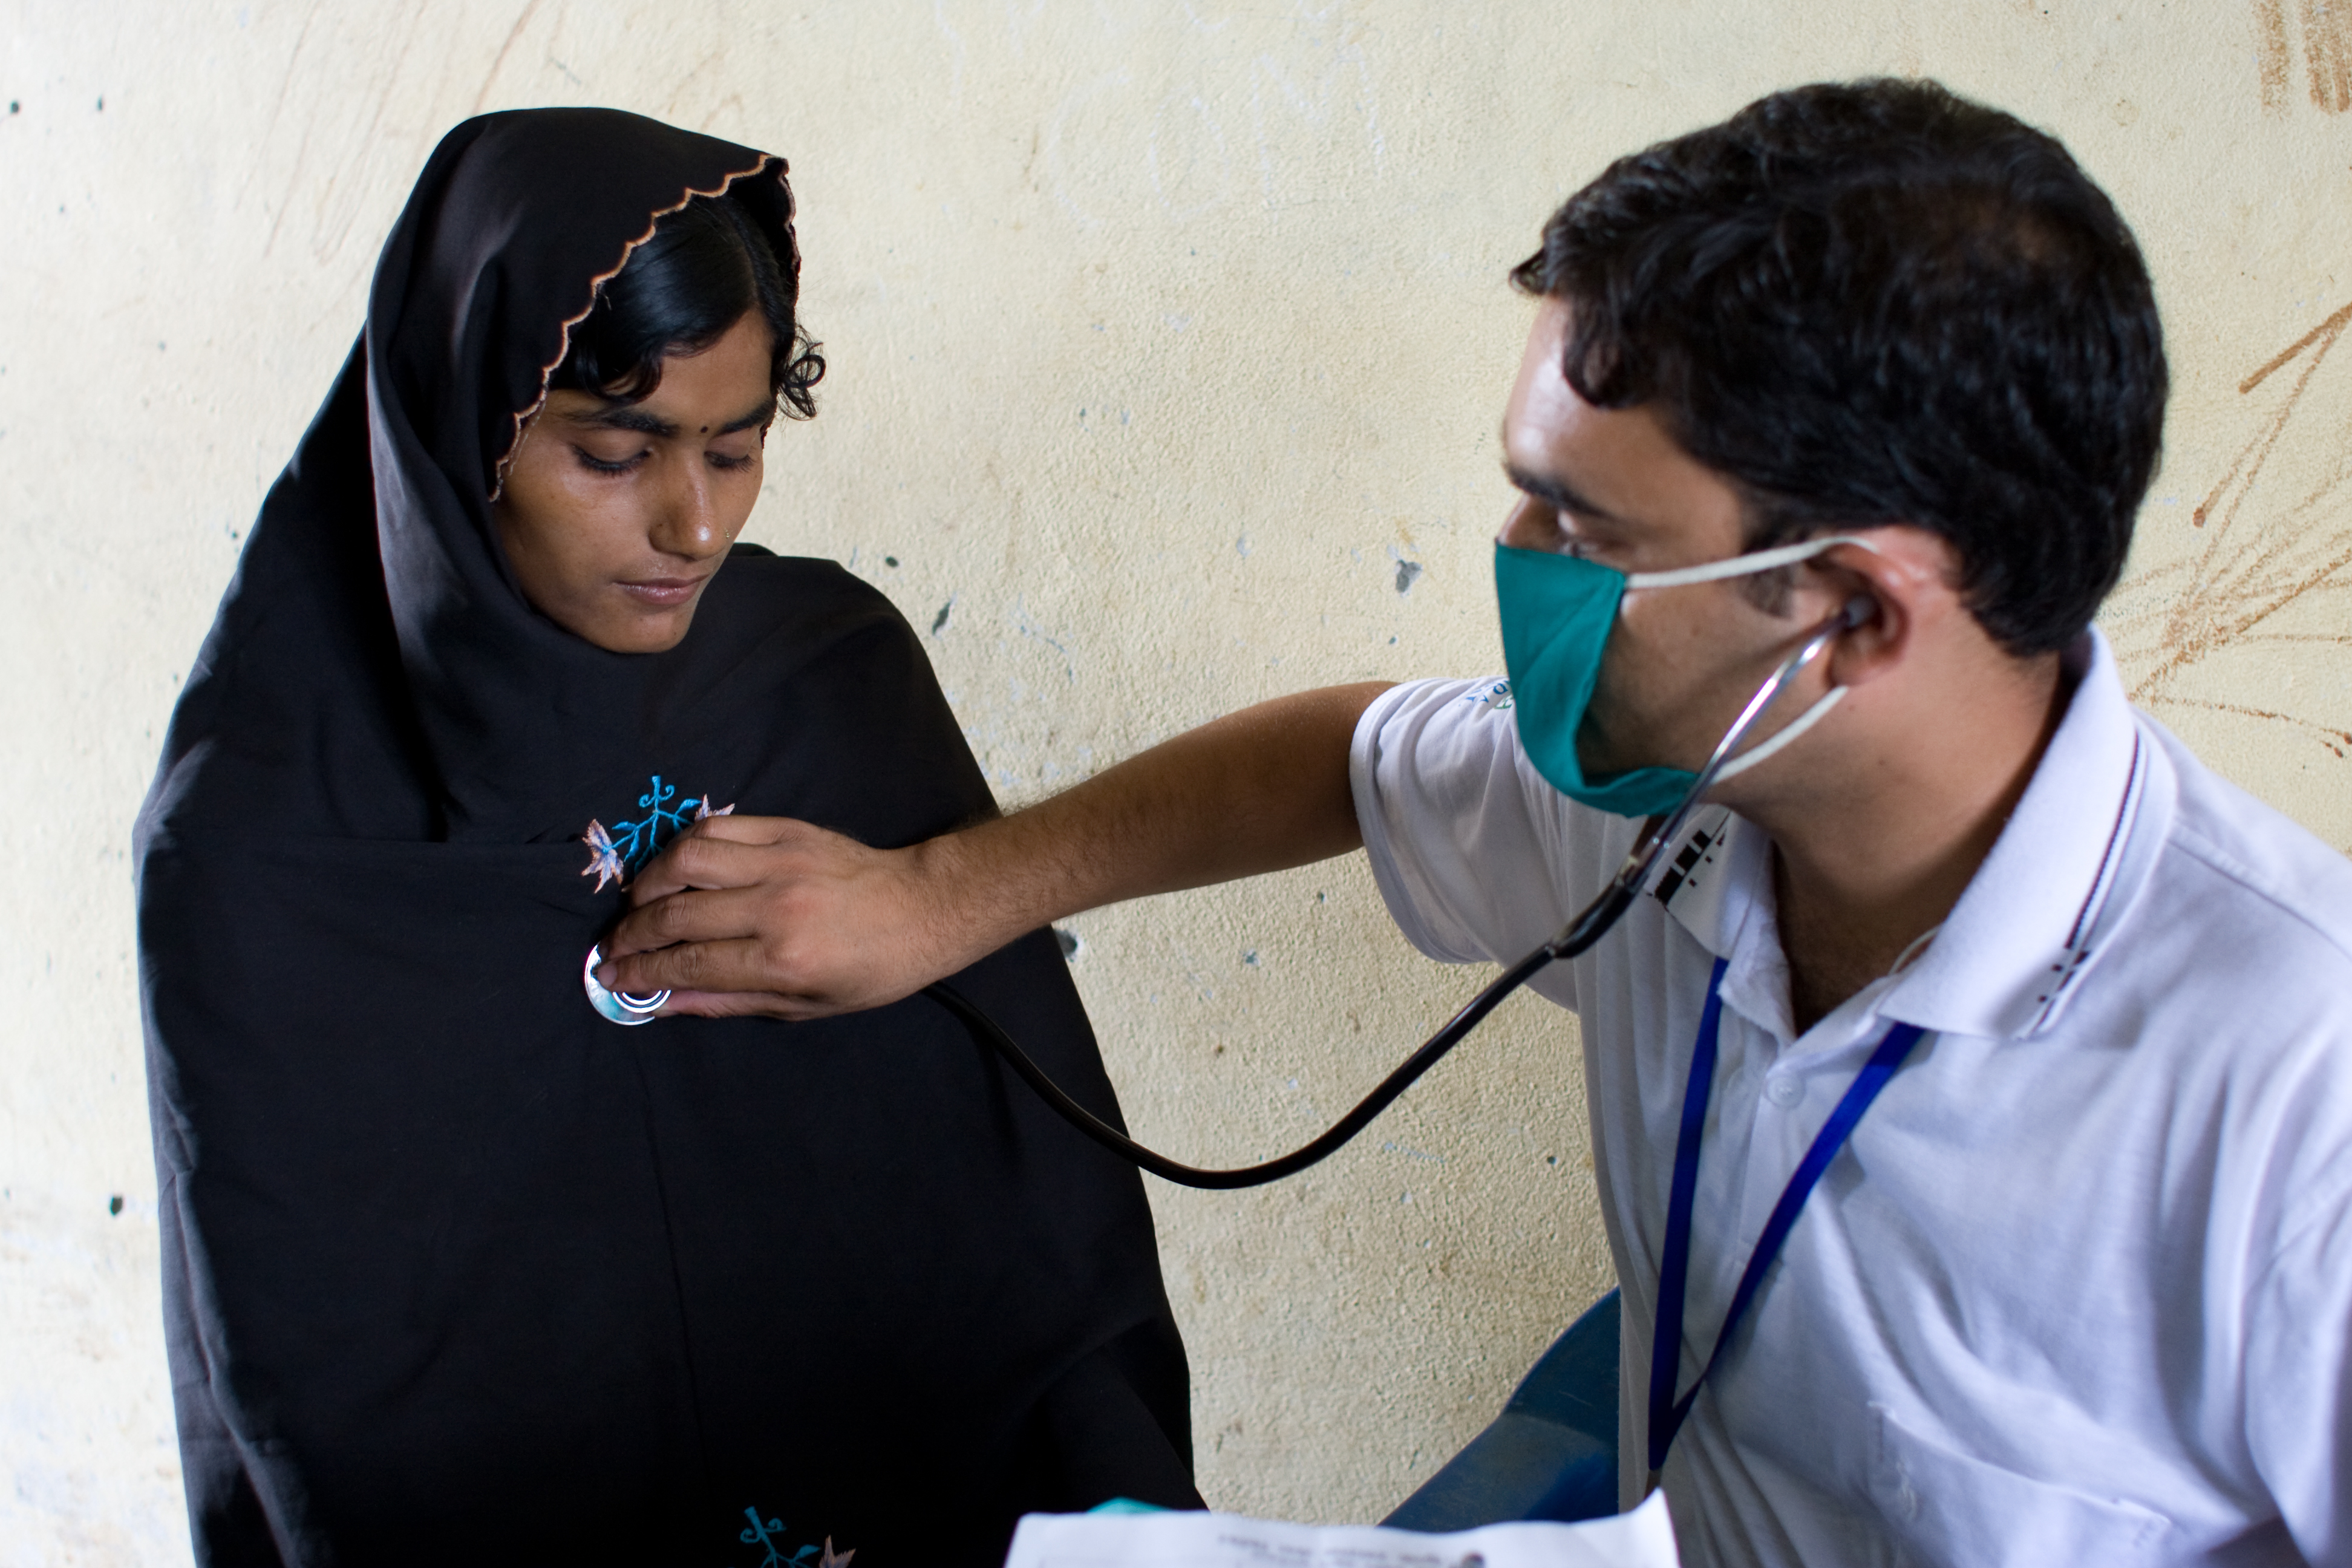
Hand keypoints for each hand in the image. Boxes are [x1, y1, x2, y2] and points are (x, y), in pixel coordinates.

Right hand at [595, 815, 974, 1019]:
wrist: (923, 908)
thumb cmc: (869, 970)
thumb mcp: (804, 1005)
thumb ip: (729, 1001)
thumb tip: (662, 1001)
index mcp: (783, 959)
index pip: (688, 963)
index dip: (640, 972)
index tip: (610, 977)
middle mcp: (776, 907)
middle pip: (676, 914)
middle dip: (631, 935)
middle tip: (613, 947)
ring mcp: (780, 861)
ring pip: (686, 859)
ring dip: (648, 884)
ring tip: (639, 907)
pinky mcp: (787, 829)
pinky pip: (716, 829)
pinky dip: (682, 848)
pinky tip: (673, 868)